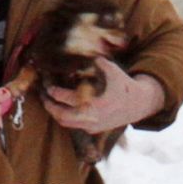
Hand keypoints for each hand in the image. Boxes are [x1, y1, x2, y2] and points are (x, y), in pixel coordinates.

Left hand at [42, 60, 163, 130]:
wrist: (139, 104)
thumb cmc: (124, 85)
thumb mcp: (113, 70)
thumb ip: (98, 62)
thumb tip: (83, 53)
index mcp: (95, 104)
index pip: (67, 99)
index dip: (54, 92)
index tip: (48, 86)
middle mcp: (92, 118)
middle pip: (61, 116)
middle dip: (49, 106)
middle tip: (43, 96)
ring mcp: (93, 126)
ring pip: (66, 123)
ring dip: (56, 114)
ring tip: (49, 103)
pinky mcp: (94, 130)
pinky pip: (74, 126)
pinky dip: (66, 118)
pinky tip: (62, 107)